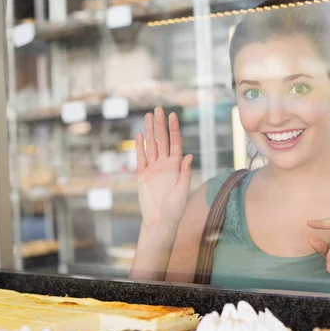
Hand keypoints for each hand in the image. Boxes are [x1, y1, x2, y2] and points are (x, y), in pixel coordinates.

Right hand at [136, 107, 192, 227]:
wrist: (160, 220)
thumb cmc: (175, 209)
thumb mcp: (182, 191)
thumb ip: (185, 174)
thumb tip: (189, 156)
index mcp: (176, 166)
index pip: (175, 143)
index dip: (174, 129)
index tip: (173, 115)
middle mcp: (165, 164)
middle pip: (162, 140)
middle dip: (160, 125)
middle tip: (158, 109)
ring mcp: (153, 168)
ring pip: (151, 146)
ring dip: (149, 131)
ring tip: (148, 116)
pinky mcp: (142, 175)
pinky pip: (141, 158)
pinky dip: (140, 147)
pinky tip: (139, 135)